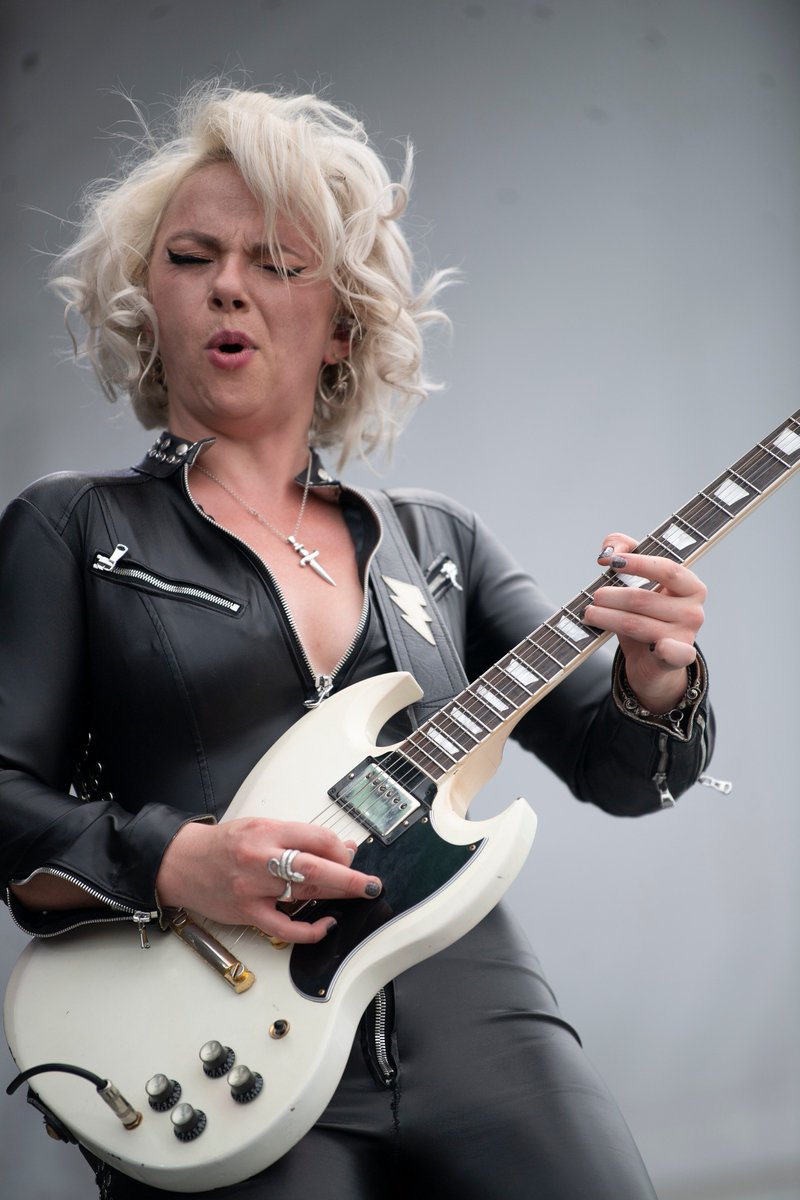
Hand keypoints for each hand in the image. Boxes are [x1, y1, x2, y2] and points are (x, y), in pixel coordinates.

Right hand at [157, 818, 381, 944]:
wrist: (182, 862)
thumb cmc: (225, 844)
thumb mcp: (262, 827)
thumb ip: (300, 838)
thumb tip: (341, 849)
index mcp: (266, 831)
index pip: (316, 838)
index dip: (340, 849)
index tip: (350, 855)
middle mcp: (260, 858)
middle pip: (314, 868)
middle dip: (349, 877)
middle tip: (371, 884)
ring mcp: (253, 888)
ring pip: (303, 894)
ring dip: (336, 895)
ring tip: (355, 895)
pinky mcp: (248, 913)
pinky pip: (284, 927)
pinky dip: (309, 930)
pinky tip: (326, 925)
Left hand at [583, 533, 705, 713]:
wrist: (652, 659)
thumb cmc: (645, 614)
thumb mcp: (636, 578)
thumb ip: (623, 549)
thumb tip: (609, 551)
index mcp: (691, 587)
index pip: (667, 569)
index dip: (638, 563)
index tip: (612, 563)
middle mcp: (693, 611)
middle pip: (642, 599)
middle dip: (611, 596)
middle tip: (594, 596)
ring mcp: (686, 636)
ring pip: (636, 624)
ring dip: (606, 618)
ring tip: (590, 613)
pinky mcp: (678, 659)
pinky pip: (673, 653)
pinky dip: (666, 650)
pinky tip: (656, 647)